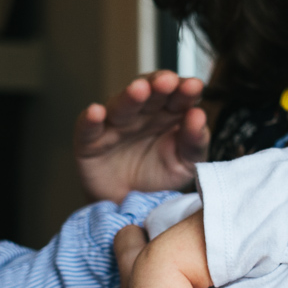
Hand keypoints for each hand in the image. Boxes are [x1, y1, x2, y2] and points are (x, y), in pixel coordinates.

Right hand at [75, 71, 209, 201]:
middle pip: (149, 93)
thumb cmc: (158, 176)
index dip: (185, 90)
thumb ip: (195, 141)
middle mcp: (141, 114)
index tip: (194, 86)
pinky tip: (96, 112)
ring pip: (120, 106)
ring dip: (129, 96)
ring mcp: (114, 125)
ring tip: (139, 90)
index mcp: (168, 114)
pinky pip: (88, 128)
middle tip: (168, 81)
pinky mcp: (90, 141)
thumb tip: (199, 115)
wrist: (127, 205)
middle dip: (158, 84)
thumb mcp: (186, 163)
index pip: (178, 95)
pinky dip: (89, 119)